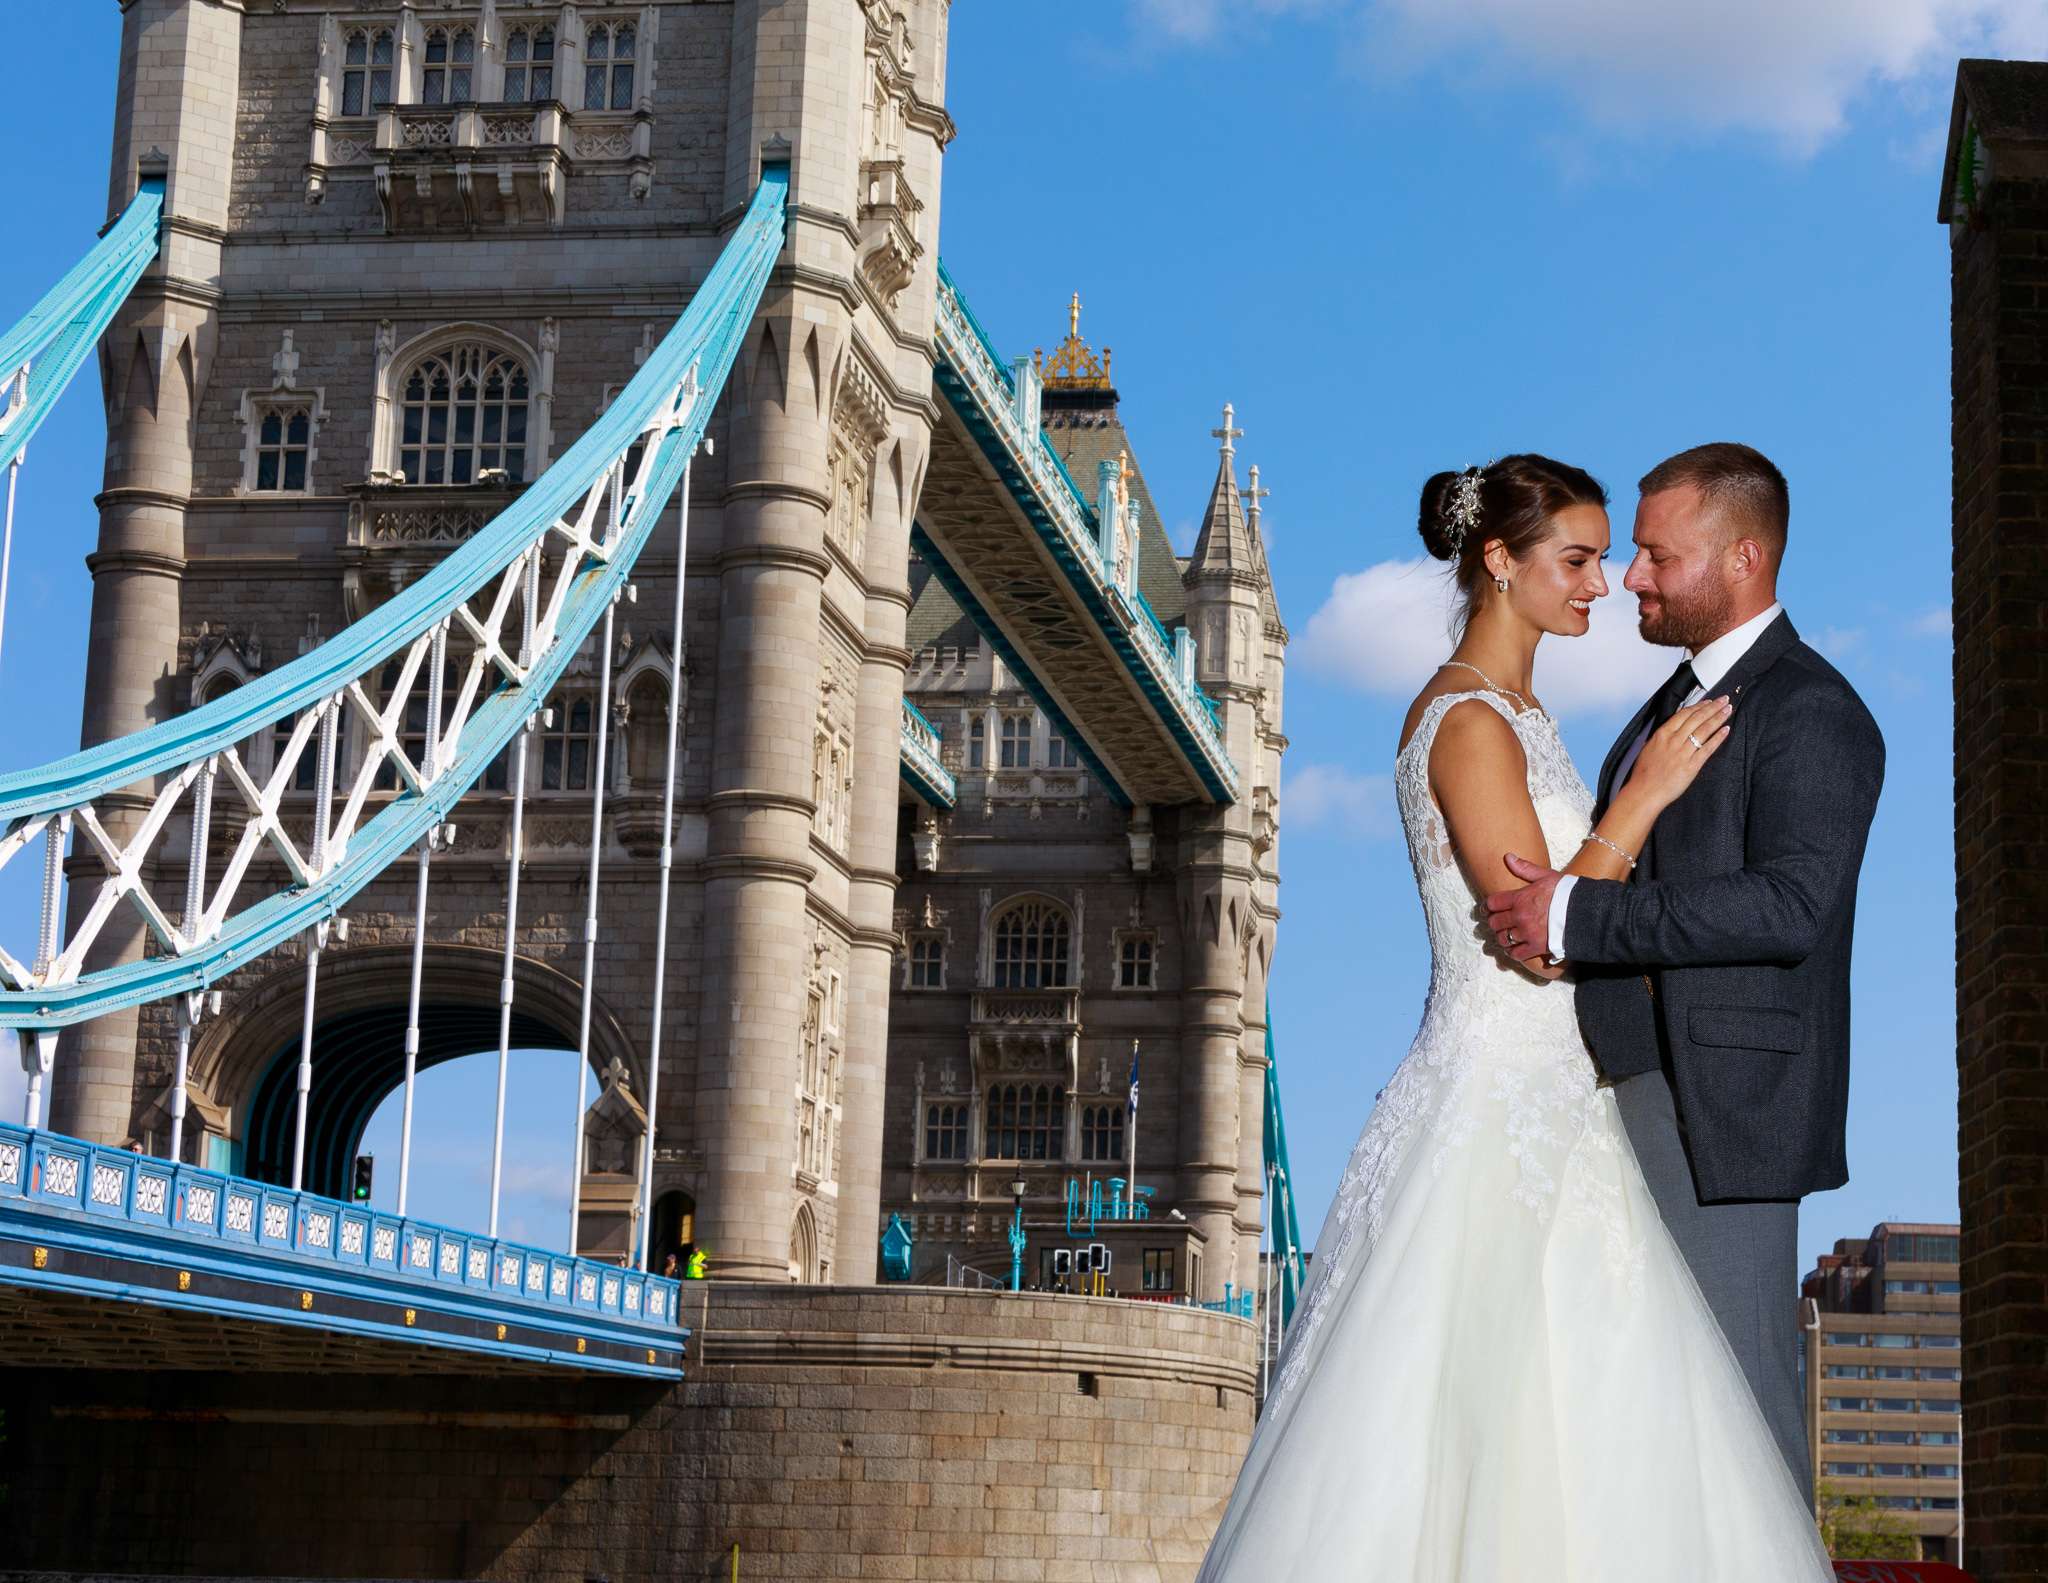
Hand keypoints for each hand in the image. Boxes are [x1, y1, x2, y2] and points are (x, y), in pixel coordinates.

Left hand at [1484, 852, 1560, 962]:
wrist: (1587, 912)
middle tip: (1497, 922)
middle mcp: (1520, 917)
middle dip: (1494, 922)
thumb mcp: (1546, 876)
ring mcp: (1527, 934)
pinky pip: (1516, 954)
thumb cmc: (1567, 892)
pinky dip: (1513, 952)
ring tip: (1506, 935)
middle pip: (1494, 922)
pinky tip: (1514, 948)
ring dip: (1502, 937)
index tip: (1488, 908)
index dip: (1488, 906)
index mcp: (1520, 898)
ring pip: (1503, 939)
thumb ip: (1525, 868)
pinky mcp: (1536, 948)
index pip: (1492, 903)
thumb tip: (1508, 857)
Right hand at [1625, 696, 1733, 813]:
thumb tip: (1669, 731)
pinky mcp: (1692, 766)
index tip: (1708, 701)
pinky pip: (1708, 748)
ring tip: (1727, 709)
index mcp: (1662, 734)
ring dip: (1718, 718)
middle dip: (1712, 707)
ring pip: (1704, 729)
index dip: (1698, 706)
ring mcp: (1683, 752)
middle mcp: (1673, 740)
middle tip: (1723, 699)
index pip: (1684, 714)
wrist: (1644, 792)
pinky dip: (1718, 738)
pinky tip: (1726, 729)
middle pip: (1697, 718)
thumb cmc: (1644, 774)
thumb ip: (1660, 738)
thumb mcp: (1647, 749)